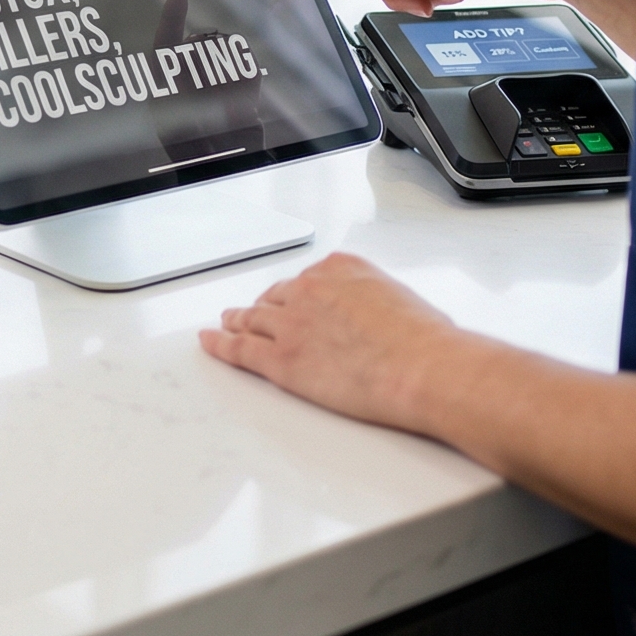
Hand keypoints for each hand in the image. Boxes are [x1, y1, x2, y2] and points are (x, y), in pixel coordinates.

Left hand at [199, 252, 458, 430]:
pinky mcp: (281, 359)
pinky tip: (211, 342)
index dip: (298, 295)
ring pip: (253, 320)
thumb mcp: (402, 299)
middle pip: (276, 298)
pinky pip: (240, 349)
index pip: (307, 279)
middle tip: (253, 312)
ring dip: (238, 321)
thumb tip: (378, 320)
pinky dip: (220, 345)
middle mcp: (309, 289)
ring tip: (228, 324)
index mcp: (339, 268)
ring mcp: (290, 323)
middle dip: (265, 307)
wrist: (422, 367)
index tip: (296, 300)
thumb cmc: (425, 341)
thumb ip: (376, 302)